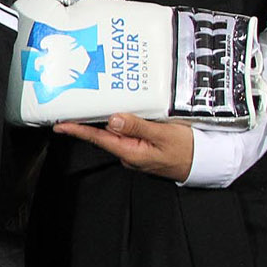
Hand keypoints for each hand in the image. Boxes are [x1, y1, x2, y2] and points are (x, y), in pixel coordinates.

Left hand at [55, 114, 195, 181]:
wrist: (207, 162)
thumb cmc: (188, 149)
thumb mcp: (164, 134)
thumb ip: (138, 126)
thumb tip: (113, 120)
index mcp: (131, 152)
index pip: (98, 139)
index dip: (78, 130)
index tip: (60, 124)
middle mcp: (129, 155)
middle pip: (104, 135)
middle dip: (89, 121)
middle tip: (74, 105)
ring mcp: (136, 153)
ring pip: (116, 134)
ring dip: (107, 121)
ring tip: (96, 104)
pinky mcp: (143, 149)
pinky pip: (128, 135)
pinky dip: (123, 124)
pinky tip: (123, 113)